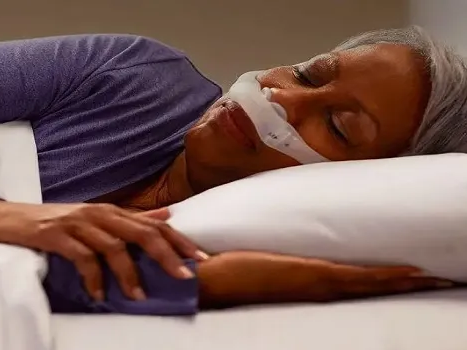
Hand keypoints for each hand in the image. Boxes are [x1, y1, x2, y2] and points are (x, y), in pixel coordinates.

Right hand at [0, 200, 207, 300]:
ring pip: (114, 247)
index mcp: (116, 212)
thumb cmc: (65, 220)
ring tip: (140, 297)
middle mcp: (103, 214)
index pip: (155, 224)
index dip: (180, 240)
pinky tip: (98, 295)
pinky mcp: (59, 235)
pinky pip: (82, 258)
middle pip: (142, 233)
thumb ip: (135, 218)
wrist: (18, 217)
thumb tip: (168, 215)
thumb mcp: (103, 217)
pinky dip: (93, 278)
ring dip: (129, 274)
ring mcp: (81, 224)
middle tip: (184, 275)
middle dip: (166, 254)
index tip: (201, 257)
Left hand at [197, 251, 453, 307]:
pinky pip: (352, 277)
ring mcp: (314, 281)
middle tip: (437, 279)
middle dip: (400, 283)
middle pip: (366, 285)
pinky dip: (379, 277)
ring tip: (430, 277)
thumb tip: (287, 244)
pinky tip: (401, 274)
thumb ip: (280, 257)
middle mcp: (315, 285)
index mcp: (306, 281)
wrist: (209, 278)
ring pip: (366, 282)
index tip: (408, 277)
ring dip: (398, 280)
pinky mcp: (308, 275)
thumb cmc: (232, 270)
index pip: (350, 281)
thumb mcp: (261, 261)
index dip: (379, 280)